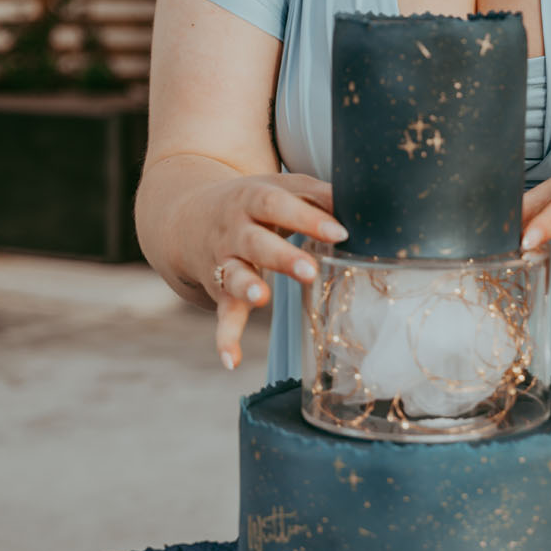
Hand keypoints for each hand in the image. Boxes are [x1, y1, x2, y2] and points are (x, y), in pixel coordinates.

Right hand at [190, 173, 346, 370]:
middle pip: (255, 242)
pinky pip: (223, 314)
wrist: (188, 217)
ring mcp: (223, 261)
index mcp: (252, 199)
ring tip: (263, 298)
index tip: (340, 233)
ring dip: (248, 287)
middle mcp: (233, 230)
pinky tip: (233, 362)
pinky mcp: (219, 290)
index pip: (277, 204)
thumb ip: (318, 194)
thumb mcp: (281, 188)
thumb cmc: (253, 202)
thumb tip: (363, 203)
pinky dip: (226, 338)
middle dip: (281, 256)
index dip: (307, 218)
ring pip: (234, 275)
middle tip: (310, 270)